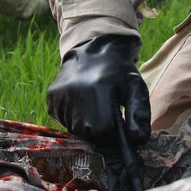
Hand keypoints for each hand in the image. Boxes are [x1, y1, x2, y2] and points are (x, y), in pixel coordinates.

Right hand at [47, 35, 149, 153]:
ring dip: (86, 124)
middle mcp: (75, 94)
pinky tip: (82, 102)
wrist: (93, 51)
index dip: (113, 129)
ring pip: (75, 129)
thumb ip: (139, 114)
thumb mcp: (135, 88)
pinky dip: (74, 118)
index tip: (117, 117)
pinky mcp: (51, 98)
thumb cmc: (119, 73)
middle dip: (100, 129)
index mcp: (98, 91)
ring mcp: (60, 96)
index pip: (104, 131)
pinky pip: (63, 121)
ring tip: (94, 104)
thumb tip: (137, 140)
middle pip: (88, 133)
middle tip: (106, 110)